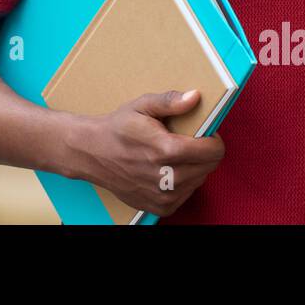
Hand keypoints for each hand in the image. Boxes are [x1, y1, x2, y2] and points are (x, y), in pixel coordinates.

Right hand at [69, 89, 225, 217]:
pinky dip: (184, 182)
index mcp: (166, 150)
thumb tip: (195, 97)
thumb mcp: (141, 106)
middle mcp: (168, 178)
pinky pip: (187, 194)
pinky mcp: (160, 207)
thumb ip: (170, 101)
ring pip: (200, 180)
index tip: (203, 133)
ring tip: (174, 155)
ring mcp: (164, 196)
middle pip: (210, 166)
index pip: (213, 151)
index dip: (212, 139)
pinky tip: (168, 170)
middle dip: (204, 152)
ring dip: (195, 167)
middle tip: (185, 141)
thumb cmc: (117, 129)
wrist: (91, 153)